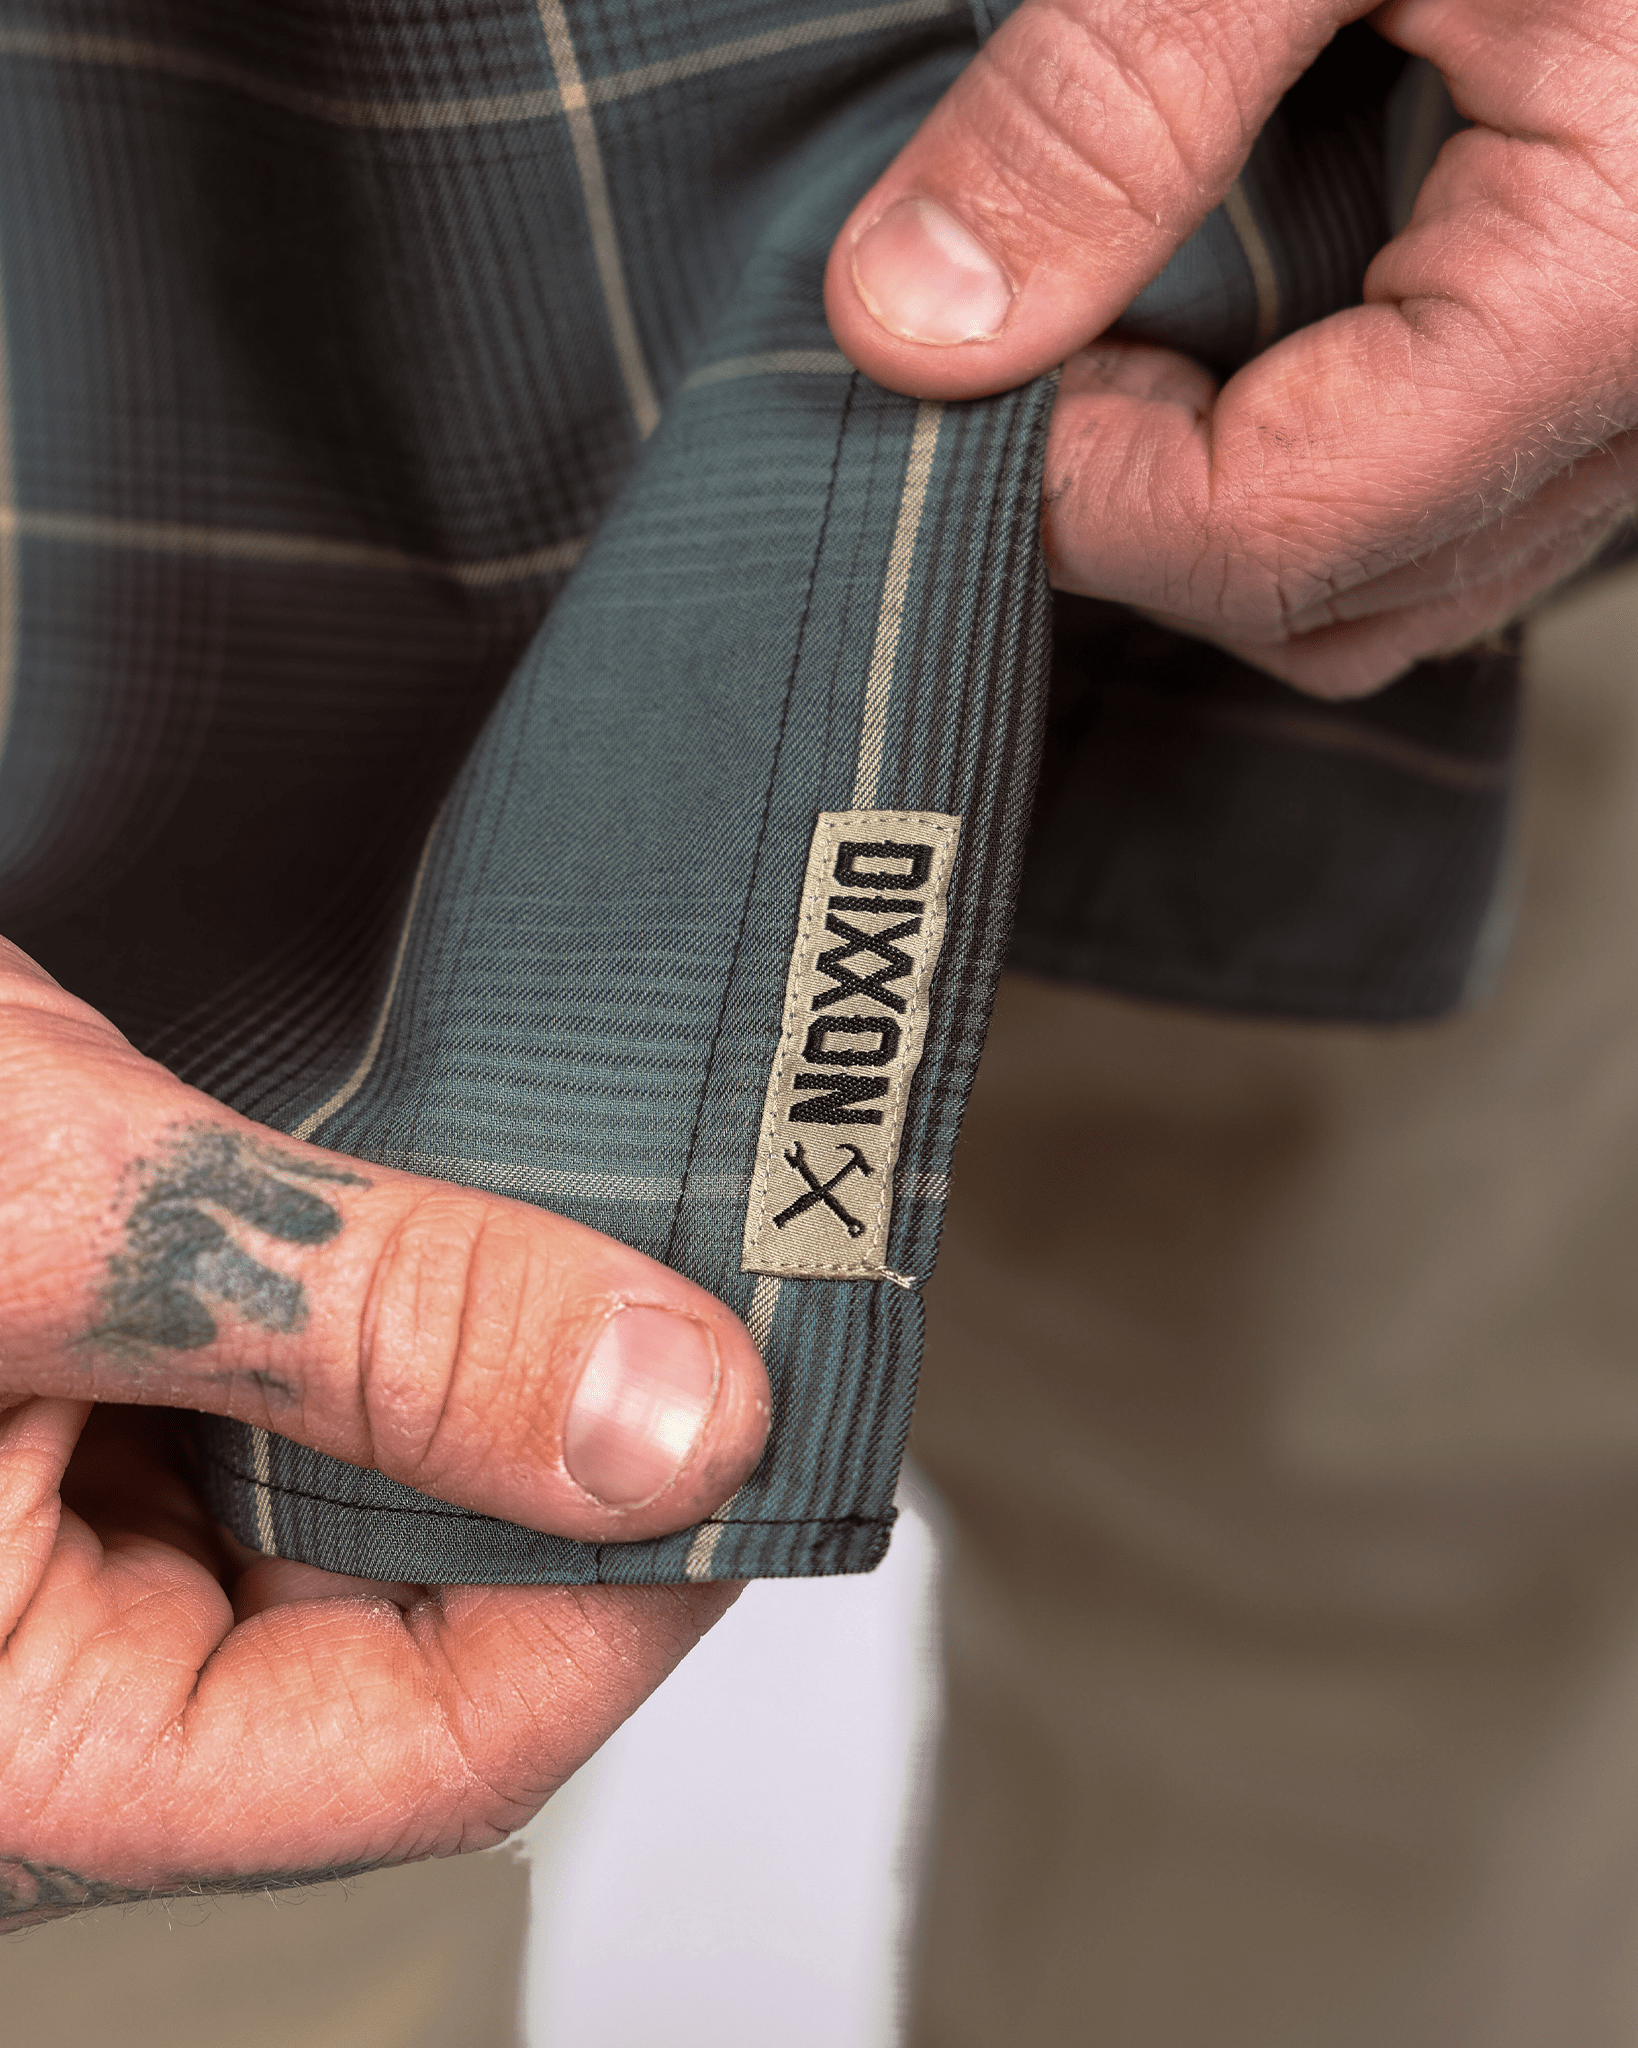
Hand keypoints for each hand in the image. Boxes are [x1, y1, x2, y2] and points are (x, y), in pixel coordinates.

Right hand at [0, 938, 769, 1929]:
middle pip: (418, 1617)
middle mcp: (55, 1658)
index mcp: (21, 1735)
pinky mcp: (90, 1404)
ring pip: (368, 1494)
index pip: (433, 1741)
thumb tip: (672, 1413)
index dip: (634, 1588)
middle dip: (560, 1459)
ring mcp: (74, 1528)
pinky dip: (388, 1303)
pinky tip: (448, 1204)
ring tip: (578, 1221)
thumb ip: (367, 1323)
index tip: (771, 1431)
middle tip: (708, 1290)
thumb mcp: (53, 1221)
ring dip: (477, 1366)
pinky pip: (296, 1393)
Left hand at [824, 0, 1637, 696]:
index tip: (956, 355)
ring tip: (1124, 325)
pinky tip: (1238, 326)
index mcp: (1604, 293)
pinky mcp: (1628, 352)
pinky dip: (1308, 458)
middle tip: (1031, 332)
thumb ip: (1117, 95)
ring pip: (1388, 585)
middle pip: (1320, 600)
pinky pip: (1448, 506)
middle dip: (1133, 507)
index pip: (1267, 538)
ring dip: (1212, 504)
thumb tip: (905, 319)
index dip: (1069, 488)